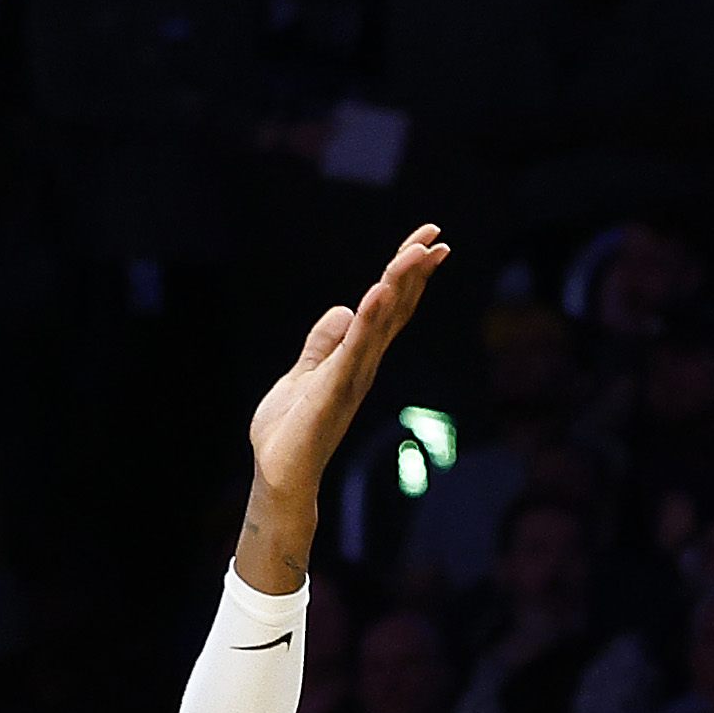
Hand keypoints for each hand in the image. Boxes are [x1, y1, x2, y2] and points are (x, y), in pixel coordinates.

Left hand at [239, 224, 448, 581]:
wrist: (278, 475)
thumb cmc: (289, 432)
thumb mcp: (303, 374)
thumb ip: (322, 344)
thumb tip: (342, 311)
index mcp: (356, 358)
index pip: (388, 307)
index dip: (407, 274)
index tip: (427, 241)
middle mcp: (362, 364)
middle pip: (394, 309)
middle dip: (413, 271)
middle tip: (435, 237)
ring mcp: (350, 377)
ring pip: (381, 323)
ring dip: (399, 286)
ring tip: (416, 253)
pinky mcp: (332, 390)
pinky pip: (352, 349)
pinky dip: (367, 321)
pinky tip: (378, 292)